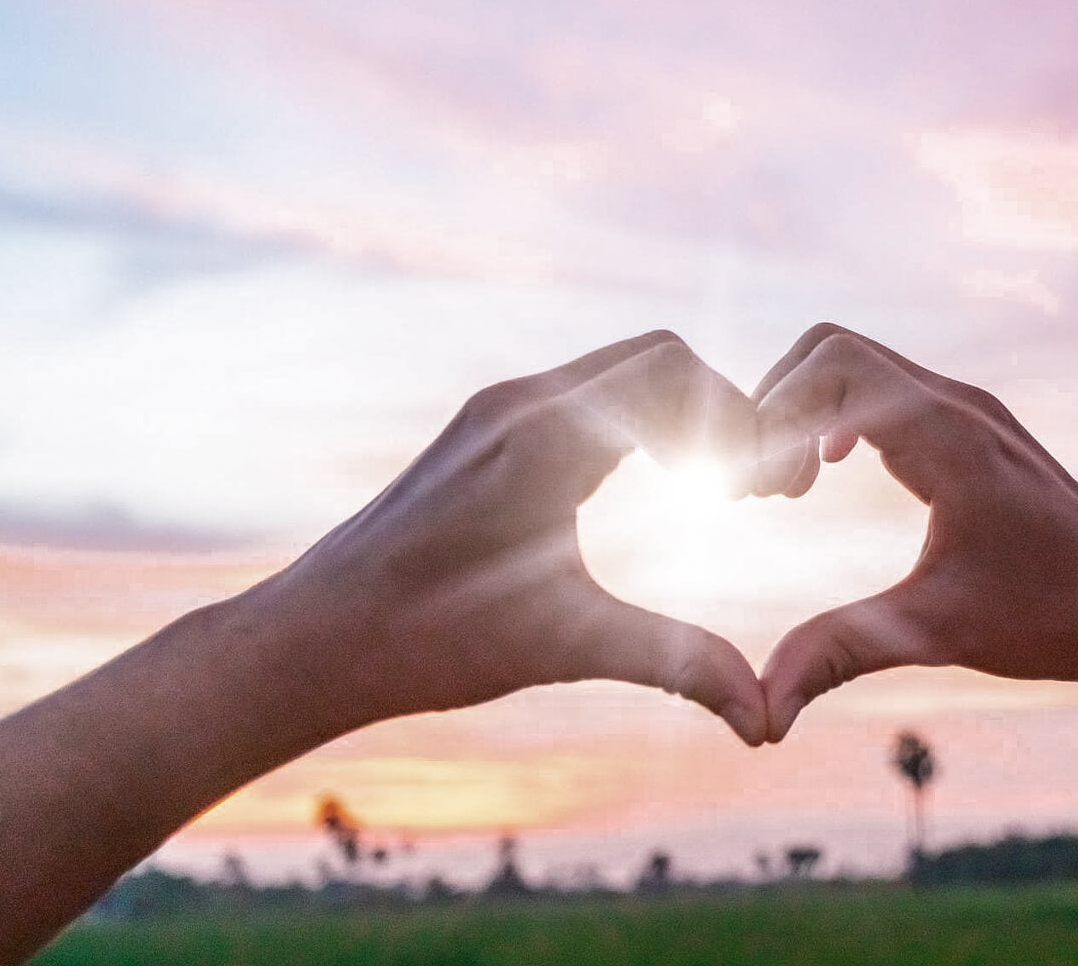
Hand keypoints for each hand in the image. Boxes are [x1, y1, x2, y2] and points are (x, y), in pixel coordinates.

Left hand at [249, 330, 767, 743]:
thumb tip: (765, 719)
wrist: (312, 640)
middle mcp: (520, 404)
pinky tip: (651, 488)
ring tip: (714, 491)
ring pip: (619, 373)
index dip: (740, 421)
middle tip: (751, 493)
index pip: (674, 372)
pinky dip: (638, 425)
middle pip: (658, 358)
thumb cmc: (427, 641)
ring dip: (680, 418)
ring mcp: (497, 412)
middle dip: (721, 414)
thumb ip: (677, 665)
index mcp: (544, 436)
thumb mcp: (568, 647)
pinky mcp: (484, 434)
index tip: (764, 495)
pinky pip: (584, 398)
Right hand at [752, 324, 1077, 739]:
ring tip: (786, 490)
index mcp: (948, 435)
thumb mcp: (937, 632)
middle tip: (761, 490)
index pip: (831, 367)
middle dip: (777, 406)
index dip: (771, 416)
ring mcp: (967, 411)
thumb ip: (842, 654)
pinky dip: (836, 418)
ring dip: (805, 412)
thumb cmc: (1052, 617)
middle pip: (832, 350)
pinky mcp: (971, 430)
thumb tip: (762, 715)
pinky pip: (884, 390)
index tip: (755, 494)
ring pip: (857, 365)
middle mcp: (958, 404)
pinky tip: (826, 477)